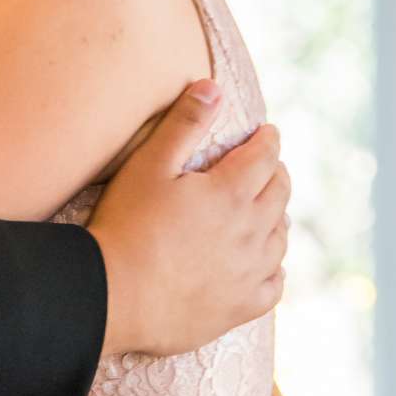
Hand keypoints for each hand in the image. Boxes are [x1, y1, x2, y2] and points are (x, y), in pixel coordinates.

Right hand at [89, 84, 288, 357]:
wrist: (114, 296)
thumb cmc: (126, 226)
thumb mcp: (148, 165)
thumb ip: (183, 124)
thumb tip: (213, 88)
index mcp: (230, 192)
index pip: (265, 156)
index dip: (268, 140)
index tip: (269, 133)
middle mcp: (250, 231)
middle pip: (280, 195)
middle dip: (277, 174)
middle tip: (271, 167)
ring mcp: (249, 272)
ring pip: (280, 238)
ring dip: (278, 218)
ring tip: (271, 211)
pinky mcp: (240, 307)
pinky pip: (274, 284)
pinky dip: (275, 268)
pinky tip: (268, 264)